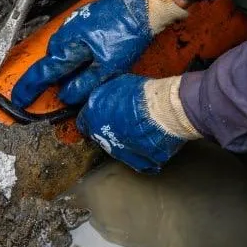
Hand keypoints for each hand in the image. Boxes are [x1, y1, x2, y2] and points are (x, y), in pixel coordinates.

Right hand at [9, 0, 187, 107]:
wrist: (144, 3)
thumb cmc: (128, 31)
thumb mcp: (108, 67)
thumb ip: (84, 83)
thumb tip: (67, 95)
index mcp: (67, 45)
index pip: (43, 72)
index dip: (29, 89)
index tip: (19, 100)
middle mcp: (66, 32)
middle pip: (53, 61)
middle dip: (52, 77)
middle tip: (57, 93)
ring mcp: (76, 22)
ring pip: (64, 50)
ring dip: (67, 65)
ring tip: (80, 76)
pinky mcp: (87, 17)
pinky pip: (74, 40)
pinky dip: (77, 52)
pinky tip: (92, 58)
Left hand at [76, 74, 199, 173]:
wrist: (163, 110)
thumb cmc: (142, 93)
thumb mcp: (116, 84)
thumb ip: (104, 95)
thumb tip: (102, 98)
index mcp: (93, 117)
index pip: (83, 122)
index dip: (92, 117)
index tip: (100, 114)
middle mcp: (102, 137)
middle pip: (99, 137)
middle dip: (107, 130)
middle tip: (123, 121)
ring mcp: (120, 152)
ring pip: (117, 150)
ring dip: (124, 141)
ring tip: (139, 130)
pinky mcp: (140, 162)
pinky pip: (139, 159)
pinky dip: (143, 152)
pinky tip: (150, 141)